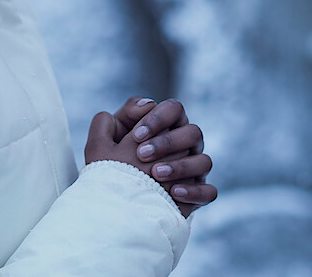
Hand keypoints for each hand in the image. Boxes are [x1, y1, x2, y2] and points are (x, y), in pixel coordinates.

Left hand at [86, 96, 216, 216]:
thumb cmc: (109, 169)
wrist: (113, 208)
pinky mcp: (197, 196)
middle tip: (141, 155)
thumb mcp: (102, 144)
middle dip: (167, 142)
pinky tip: (173, 193)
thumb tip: (146, 104)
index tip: (136, 136)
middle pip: (193, 132)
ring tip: (155, 174)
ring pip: (204, 161)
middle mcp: (185, 146)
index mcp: (167, 126)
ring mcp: (194, 170)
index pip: (174, 109)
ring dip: (180, 166)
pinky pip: (209, 192)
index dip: (158, 118)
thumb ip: (117, 118)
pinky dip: (194, 191)